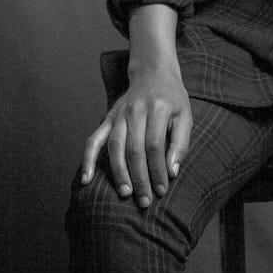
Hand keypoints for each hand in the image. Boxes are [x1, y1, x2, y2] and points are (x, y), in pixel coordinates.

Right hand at [80, 65, 191, 208]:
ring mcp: (119, 114)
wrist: (153, 72)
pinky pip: (94, 140)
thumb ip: (180, 143)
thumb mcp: (186, 115)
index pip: (155, 145)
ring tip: (126, 194)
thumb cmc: (172, 98)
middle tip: (145, 200)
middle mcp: (135, 110)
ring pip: (115, 147)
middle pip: (134, 149)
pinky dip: (88, 160)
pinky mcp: (108, 118)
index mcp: (158, 108)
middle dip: (140, 178)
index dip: (158, 170)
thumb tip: (172, 171)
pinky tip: (86, 179)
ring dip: (119, 173)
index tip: (162, 189)